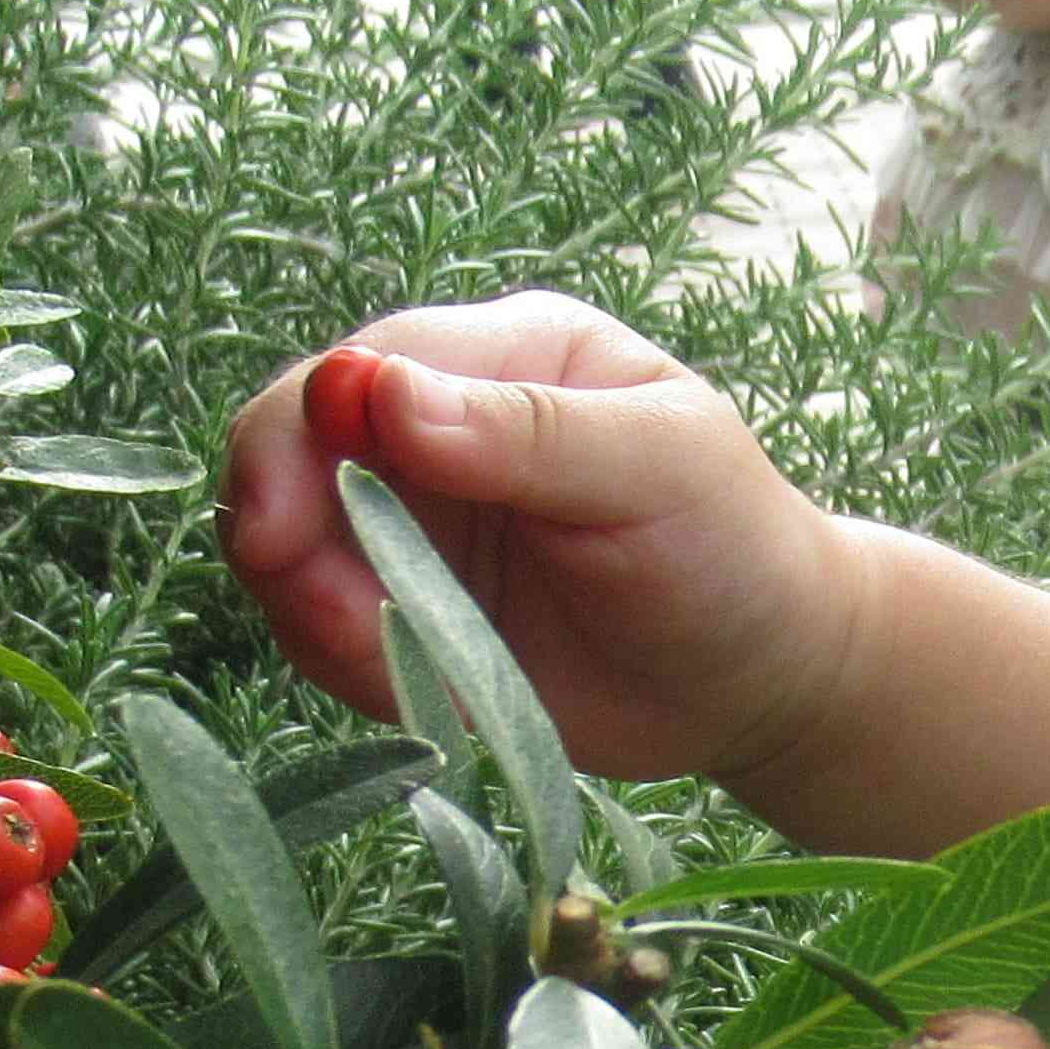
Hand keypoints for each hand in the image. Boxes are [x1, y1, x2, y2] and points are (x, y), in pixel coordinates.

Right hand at [218, 296, 861, 796]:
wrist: (770, 679)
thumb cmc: (737, 547)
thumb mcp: (659, 467)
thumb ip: (529, 431)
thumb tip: (381, 395)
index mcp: (503, 359)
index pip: (355, 371)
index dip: (296, 436)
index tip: (279, 521)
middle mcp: (438, 431)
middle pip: (294, 452)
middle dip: (280, 528)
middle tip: (318, 607)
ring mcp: (416, 526)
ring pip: (294, 549)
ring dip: (308, 606)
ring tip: (379, 656)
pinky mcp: (410, 616)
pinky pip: (332, 634)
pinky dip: (348, 663)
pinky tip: (417, 688)